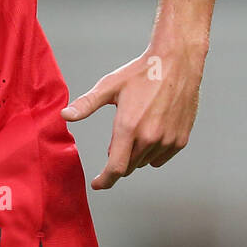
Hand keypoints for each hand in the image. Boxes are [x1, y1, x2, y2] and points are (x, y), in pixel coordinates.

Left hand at [61, 45, 204, 189]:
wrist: (177, 62)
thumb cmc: (142, 72)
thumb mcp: (110, 86)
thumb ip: (87, 104)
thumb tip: (66, 115)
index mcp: (129, 127)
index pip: (115, 167)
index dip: (105, 180)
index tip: (97, 184)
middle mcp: (150, 138)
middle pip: (128, 166)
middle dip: (118, 160)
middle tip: (118, 138)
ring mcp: (167, 140)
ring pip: (144, 162)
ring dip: (135, 155)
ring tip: (137, 129)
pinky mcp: (180, 140)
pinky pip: (160, 158)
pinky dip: (152, 153)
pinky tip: (151, 132)